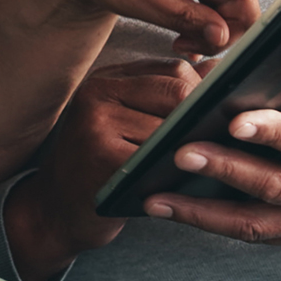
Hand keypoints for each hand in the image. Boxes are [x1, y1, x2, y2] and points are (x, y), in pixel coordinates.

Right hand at [5, 58, 203, 280]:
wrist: (55, 210)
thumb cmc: (101, 168)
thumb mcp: (127, 123)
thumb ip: (166, 100)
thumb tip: (221, 78)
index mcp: (108, 78)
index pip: (174, 70)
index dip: (206, 95)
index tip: (225, 120)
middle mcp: (98, 90)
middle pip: (176, 90)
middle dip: (204, 119)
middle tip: (224, 146)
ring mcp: (96, 119)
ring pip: (171, 124)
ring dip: (195, 146)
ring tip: (207, 163)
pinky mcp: (101, 153)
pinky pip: (157, 156)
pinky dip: (177, 170)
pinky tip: (184, 183)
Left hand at [38, 0, 280, 56]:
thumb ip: (181, 16)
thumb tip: (222, 37)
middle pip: (248, 9)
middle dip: (226, 37)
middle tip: (185, 49)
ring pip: (235, 13)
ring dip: (213, 36)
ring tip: (177, 43)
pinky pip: (221, 9)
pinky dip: (206, 28)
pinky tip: (181, 38)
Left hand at [144, 110, 280, 247]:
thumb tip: (264, 64)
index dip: (274, 131)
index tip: (235, 122)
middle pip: (273, 185)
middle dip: (225, 169)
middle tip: (181, 153)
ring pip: (254, 224)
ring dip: (201, 212)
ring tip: (156, 199)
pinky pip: (252, 235)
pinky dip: (211, 224)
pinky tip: (176, 211)